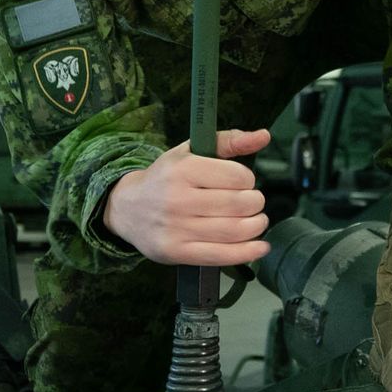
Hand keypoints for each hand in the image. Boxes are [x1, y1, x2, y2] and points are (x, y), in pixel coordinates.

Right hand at [103, 128, 272, 265]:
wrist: (127, 208)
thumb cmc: (166, 178)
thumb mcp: (190, 151)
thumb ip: (228, 141)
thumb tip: (264, 136)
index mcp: (183, 169)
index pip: (238, 176)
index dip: (248, 180)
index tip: (242, 183)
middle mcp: (178, 198)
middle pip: (240, 204)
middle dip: (256, 203)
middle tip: (252, 203)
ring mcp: (177, 228)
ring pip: (234, 231)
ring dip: (256, 226)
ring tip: (256, 221)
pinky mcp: (177, 252)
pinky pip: (222, 255)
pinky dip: (248, 252)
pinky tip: (259, 247)